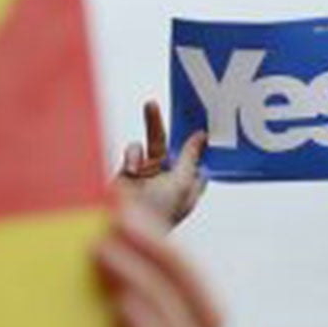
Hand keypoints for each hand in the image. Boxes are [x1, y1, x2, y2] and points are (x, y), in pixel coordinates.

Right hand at [111, 100, 206, 232]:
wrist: (124, 228)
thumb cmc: (158, 213)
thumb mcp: (181, 182)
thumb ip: (189, 157)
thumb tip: (201, 136)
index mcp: (188, 185)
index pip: (198, 159)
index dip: (200, 141)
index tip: (203, 118)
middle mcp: (169, 179)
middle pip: (174, 145)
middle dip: (179, 125)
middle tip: (180, 99)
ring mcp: (148, 176)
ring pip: (153, 142)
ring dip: (153, 124)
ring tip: (151, 105)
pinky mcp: (128, 174)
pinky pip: (134, 152)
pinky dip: (134, 154)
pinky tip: (131, 168)